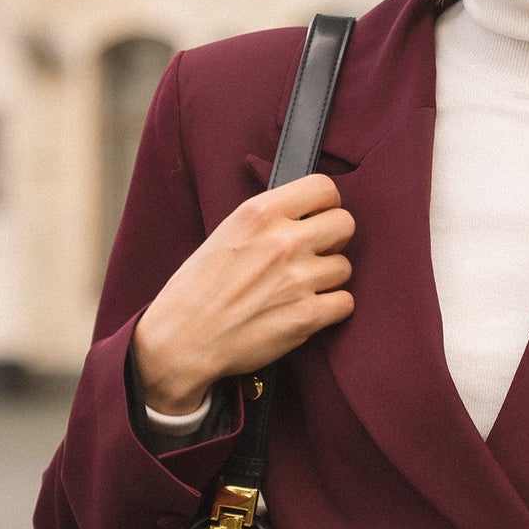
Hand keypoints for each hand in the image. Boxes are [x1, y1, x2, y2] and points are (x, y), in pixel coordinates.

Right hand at [132, 173, 355, 412]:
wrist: (182, 340)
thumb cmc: (196, 289)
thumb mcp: (226, 233)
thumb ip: (267, 220)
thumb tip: (305, 216)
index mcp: (259, 213)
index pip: (324, 188)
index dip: (326, 205)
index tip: (317, 218)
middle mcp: (283, 241)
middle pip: (345, 224)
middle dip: (334, 239)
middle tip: (315, 254)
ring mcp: (298, 279)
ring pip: (345, 267)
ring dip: (328, 278)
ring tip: (299, 288)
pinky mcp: (307, 316)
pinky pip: (345, 303)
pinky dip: (331, 309)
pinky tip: (307, 310)